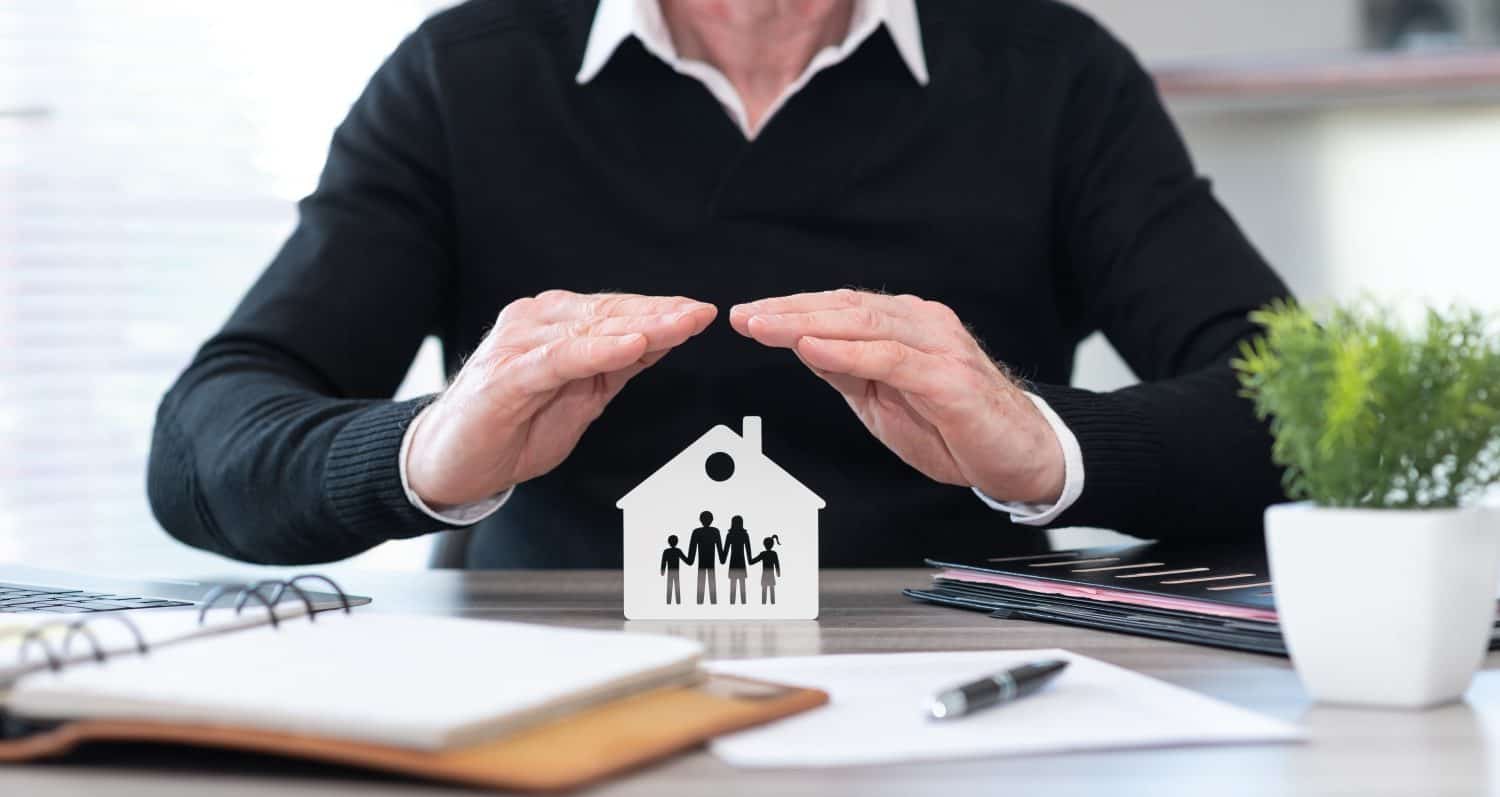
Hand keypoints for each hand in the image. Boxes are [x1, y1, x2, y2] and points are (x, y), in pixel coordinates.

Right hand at [407, 290, 716, 506]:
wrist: (449, 464)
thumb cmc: (510, 429)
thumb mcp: (580, 398)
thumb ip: (614, 369)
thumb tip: (660, 344)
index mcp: (554, 326)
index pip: (616, 312)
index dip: (660, 310)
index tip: (700, 311)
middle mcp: (535, 323)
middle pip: (610, 314)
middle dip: (661, 314)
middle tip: (702, 313)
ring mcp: (519, 345)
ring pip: (592, 330)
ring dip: (641, 326)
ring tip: (681, 324)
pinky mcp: (507, 374)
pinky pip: (562, 358)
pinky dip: (600, 351)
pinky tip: (632, 346)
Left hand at [730, 289, 1064, 503]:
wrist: (1021, 456)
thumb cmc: (956, 428)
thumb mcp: (883, 400)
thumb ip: (847, 371)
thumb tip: (800, 345)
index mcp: (906, 325)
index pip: (840, 308)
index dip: (791, 308)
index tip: (748, 315)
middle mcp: (923, 324)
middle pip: (845, 308)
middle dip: (788, 311)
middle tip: (744, 316)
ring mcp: (938, 347)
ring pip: (863, 324)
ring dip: (807, 324)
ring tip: (764, 327)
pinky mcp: (948, 378)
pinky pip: (890, 358)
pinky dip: (848, 352)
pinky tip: (814, 349)